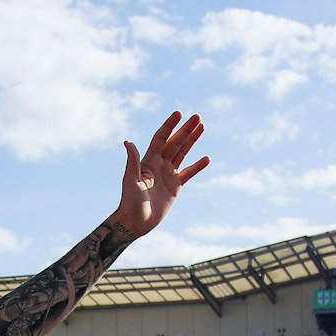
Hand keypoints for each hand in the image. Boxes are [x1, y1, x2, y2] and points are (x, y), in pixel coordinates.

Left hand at [110, 111, 208, 237]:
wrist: (136, 222)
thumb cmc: (130, 201)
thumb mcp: (130, 180)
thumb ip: (132, 161)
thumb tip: (128, 142)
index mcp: (149, 161)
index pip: (161, 138)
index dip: (170, 126)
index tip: (179, 113)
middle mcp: (159, 164)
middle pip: (175, 142)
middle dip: (186, 129)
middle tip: (198, 116)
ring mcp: (168, 174)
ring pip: (183, 153)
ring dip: (192, 140)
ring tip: (202, 127)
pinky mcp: (175, 187)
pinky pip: (189, 173)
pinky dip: (198, 166)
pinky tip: (206, 158)